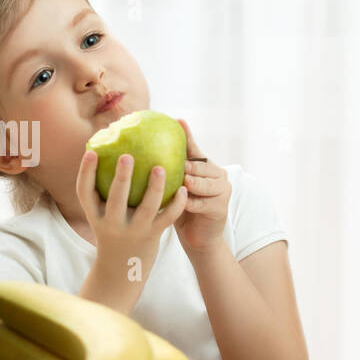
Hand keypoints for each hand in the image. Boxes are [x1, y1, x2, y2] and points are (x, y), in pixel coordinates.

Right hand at [75, 147, 188, 276]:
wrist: (123, 268)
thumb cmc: (113, 230)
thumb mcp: (101, 214)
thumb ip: (102, 190)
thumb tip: (108, 151)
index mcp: (95, 215)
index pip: (85, 192)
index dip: (86, 172)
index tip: (91, 151)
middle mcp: (112, 223)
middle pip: (115, 199)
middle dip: (121, 178)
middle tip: (127, 156)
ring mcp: (134, 230)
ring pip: (146, 208)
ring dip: (154, 188)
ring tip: (159, 168)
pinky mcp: (152, 236)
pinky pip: (166, 217)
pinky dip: (176, 204)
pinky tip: (182, 188)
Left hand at [175, 118, 230, 255]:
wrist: (198, 238)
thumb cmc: (181, 210)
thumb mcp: (173, 188)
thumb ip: (165, 172)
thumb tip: (137, 152)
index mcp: (204, 167)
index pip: (194, 149)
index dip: (187, 135)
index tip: (178, 121)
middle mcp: (217, 175)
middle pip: (203, 165)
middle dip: (191, 164)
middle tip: (180, 164)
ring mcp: (222, 191)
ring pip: (207, 183)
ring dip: (195, 182)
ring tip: (185, 181)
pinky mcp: (222, 207)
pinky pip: (206, 203)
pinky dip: (194, 203)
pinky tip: (184, 202)